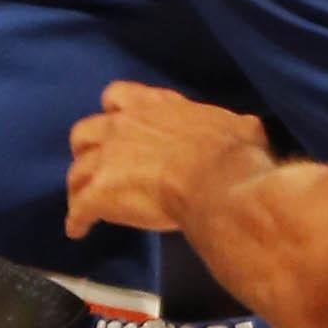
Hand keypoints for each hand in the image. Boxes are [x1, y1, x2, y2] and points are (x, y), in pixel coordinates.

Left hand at [66, 79, 262, 241]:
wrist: (216, 181)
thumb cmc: (231, 152)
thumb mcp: (239, 127)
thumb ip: (232, 126)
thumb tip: (251, 129)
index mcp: (153, 107)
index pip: (118, 96)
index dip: (114, 112)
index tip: (116, 124)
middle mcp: (123, 126)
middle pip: (84, 132)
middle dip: (85, 148)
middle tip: (96, 164)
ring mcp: (107, 160)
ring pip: (76, 173)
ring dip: (78, 186)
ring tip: (81, 201)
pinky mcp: (100, 194)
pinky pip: (79, 210)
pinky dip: (76, 220)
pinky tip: (78, 230)